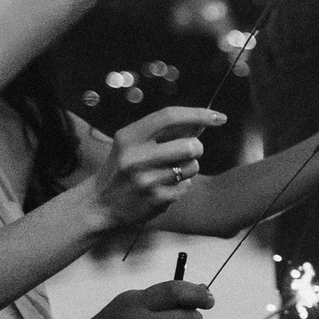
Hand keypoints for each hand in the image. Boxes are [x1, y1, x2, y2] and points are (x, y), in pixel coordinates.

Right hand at [89, 105, 224, 227]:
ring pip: (192, 167)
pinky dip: (181, 185)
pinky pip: (186, 186)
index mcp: (129, 137)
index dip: (198, 114)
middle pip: (190, 146)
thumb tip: (200, 123)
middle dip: (196, 147)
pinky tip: (163, 186)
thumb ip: (162, 132)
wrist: (99, 204)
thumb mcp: (131, 144)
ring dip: (188, 167)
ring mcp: (146, 181)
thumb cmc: (121, 168)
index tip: (219, 117)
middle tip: (188, 150)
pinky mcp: (156, 200)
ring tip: (170, 171)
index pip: (170, 117)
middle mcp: (136, 157)